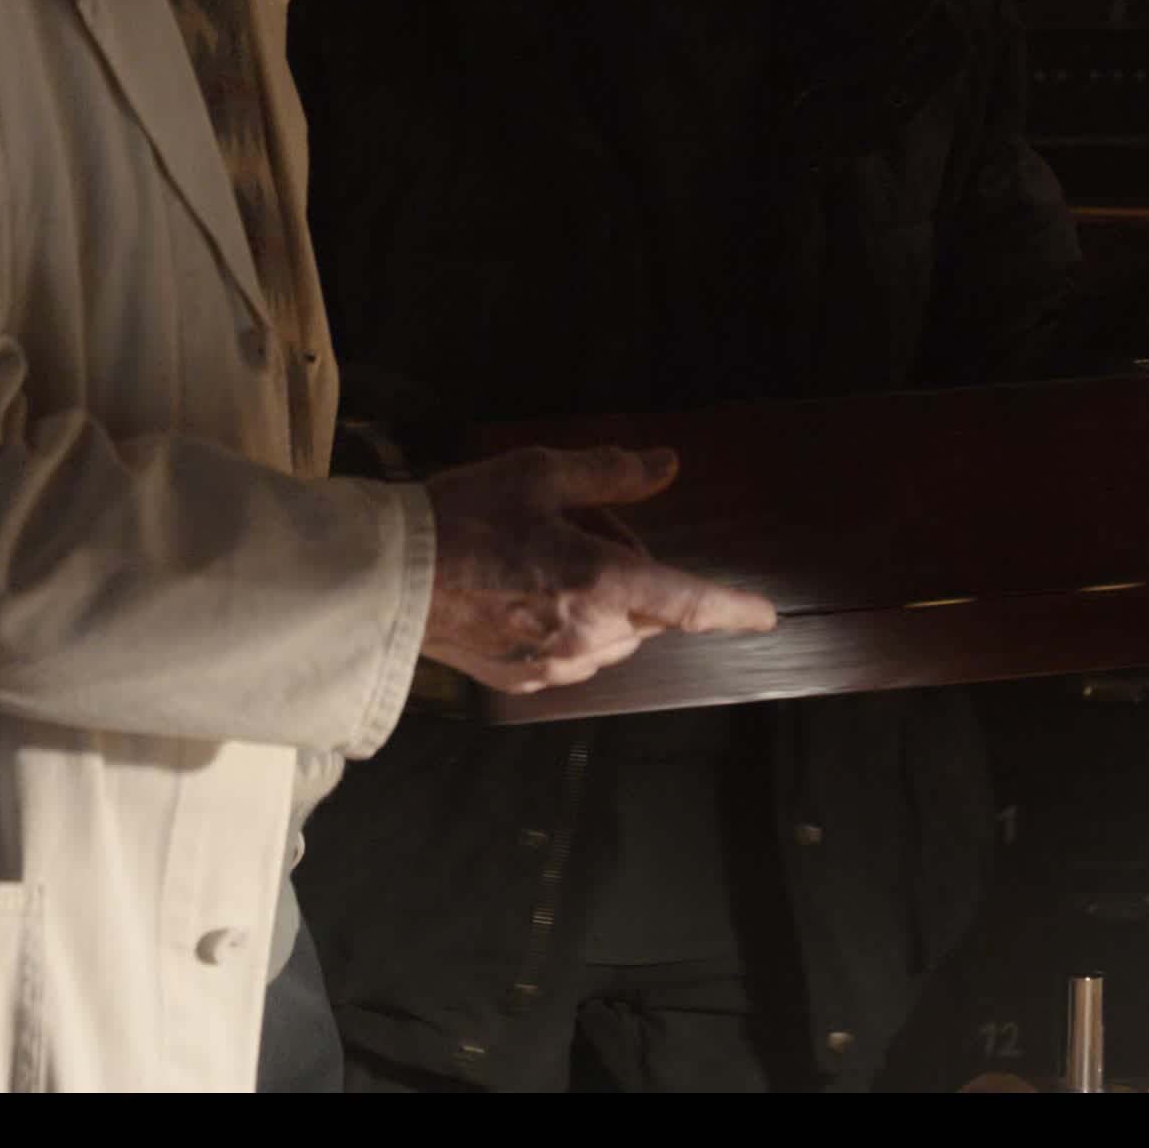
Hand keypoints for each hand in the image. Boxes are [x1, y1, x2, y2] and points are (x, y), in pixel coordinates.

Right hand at [416, 445, 778, 693]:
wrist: (383, 579)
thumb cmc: (462, 515)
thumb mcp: (537, 473)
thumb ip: (610, 474)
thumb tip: (667, 465)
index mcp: (602, 583)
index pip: (689, 603)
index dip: (733, 608)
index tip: (765, 616)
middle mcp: (589, 635)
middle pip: (646, 611)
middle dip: (632, 572)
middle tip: (575, 528)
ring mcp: (555, 665)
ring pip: (612, 636)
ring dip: (602, 604)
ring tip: (541, 562)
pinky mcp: (522, 682)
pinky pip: (571, 655)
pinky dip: (566, 627)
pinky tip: (519, 597)